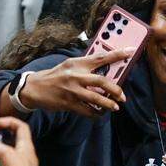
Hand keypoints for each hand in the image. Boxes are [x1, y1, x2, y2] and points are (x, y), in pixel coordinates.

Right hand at [17, 49, 131, 117]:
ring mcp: (72, 90)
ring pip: (96, 98)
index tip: (130, 52)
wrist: (35, 88)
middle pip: (102, 80)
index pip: (100, 57)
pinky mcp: (68, 103)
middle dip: (115, 89)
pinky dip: (96, 113)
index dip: (117, 54)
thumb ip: (86, 67)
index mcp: (77, 63)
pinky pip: (87, 110)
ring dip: (108, 104)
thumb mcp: (69, 66)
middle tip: (122, 96)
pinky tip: (99, 113)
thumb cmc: (55, 76)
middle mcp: (75, 75)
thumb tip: (106, 71)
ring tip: (115, 107)